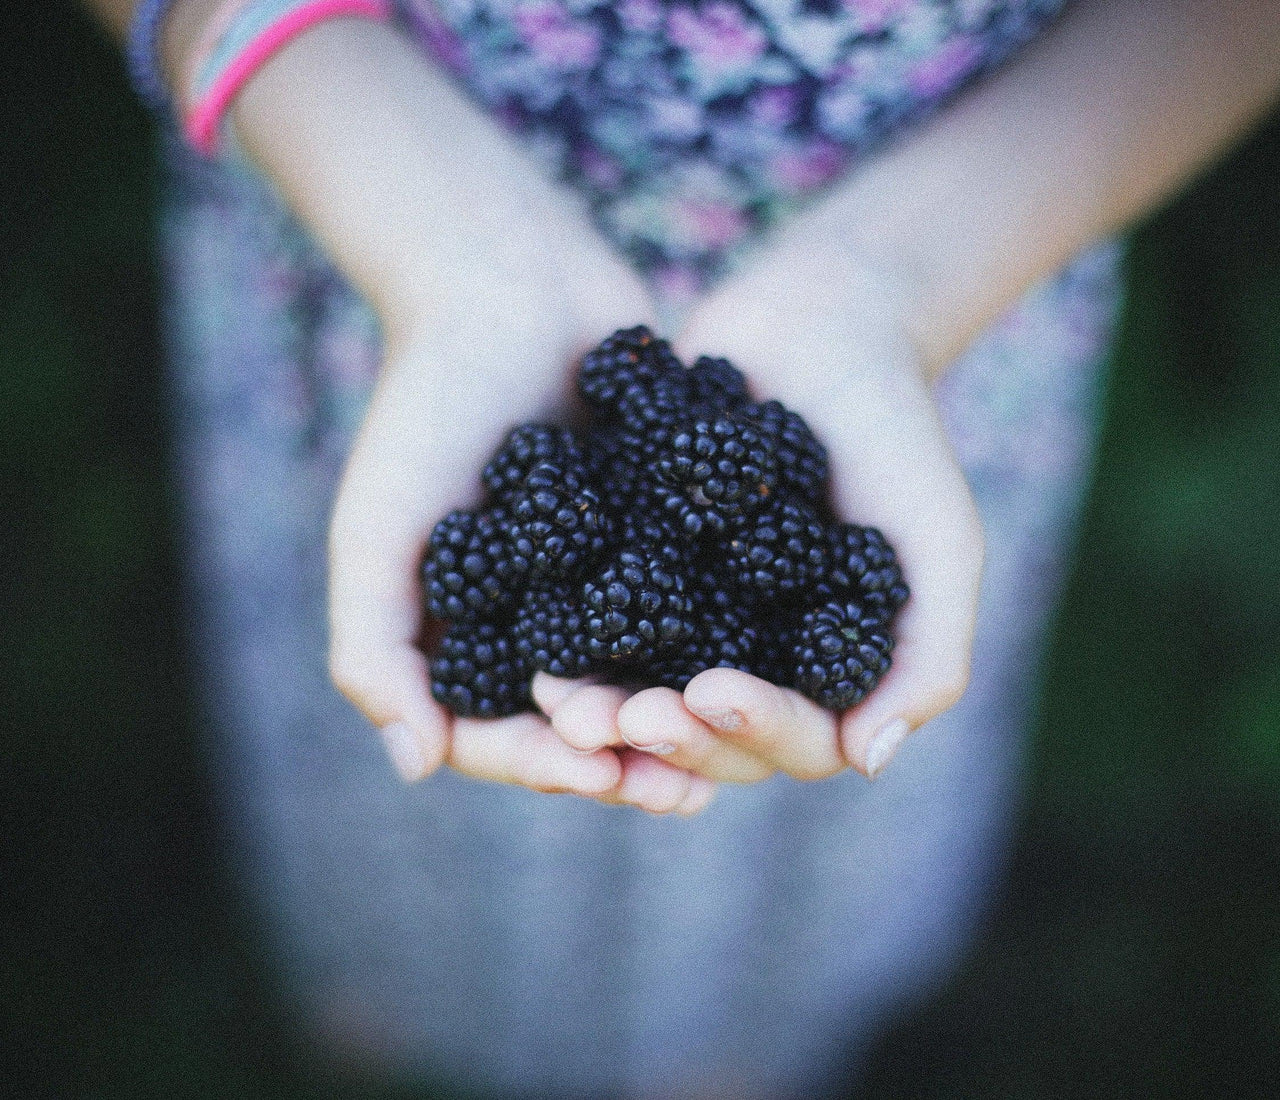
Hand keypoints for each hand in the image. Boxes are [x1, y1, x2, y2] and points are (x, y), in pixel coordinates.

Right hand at [325, 181, 717, 814]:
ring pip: (641, 681)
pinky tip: (761, 670)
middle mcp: (531, 621)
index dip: (542, 765)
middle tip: (678, 787)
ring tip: (725, 747)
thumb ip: (374, 649)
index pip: (493, 734)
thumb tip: (416, 769)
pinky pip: (689, 612)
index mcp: (461, 634)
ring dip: (677, 723)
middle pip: (576, 724)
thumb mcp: (378, 530)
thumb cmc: (427, 406)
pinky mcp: (657, 542)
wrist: (509, 287)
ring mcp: (597, 584)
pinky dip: (716, 648)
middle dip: (623, 759)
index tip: (595, 772)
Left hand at [538, 232, 983, 783]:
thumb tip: (868, 760)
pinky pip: (599, 627)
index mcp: (830, 673)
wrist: (822, 328)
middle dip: (670, 737)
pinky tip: (533, 652)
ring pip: (649, 698)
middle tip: (624, 718)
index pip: (799, 741)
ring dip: (607, 714)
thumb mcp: (939, 541)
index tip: (711, 694)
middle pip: (713, 739)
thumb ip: (928, 654)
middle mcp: (759, 660)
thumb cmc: (895, 434)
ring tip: (563, 705)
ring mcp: (695, 622)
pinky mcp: (637, 573)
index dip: (754, 733)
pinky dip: (570, 649)